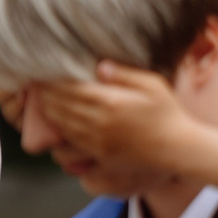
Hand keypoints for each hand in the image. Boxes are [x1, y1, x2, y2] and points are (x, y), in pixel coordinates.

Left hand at [36, 63, 191, 161]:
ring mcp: (97, 140)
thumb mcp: (153, 85)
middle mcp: (99, 122)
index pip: (68, 88)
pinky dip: (59, 127)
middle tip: (39, 84)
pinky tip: (59, 118)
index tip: (44, 72)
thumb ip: (124, 73)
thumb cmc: (169, 113)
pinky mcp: (98, 153)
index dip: (52, 80)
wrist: (178, 148)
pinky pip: (70, 138)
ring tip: (44, 99)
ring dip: (48, 110)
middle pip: (59, 105)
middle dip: (45, 94)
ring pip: (60, 122)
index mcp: (111, 101)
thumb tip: (99, 65)